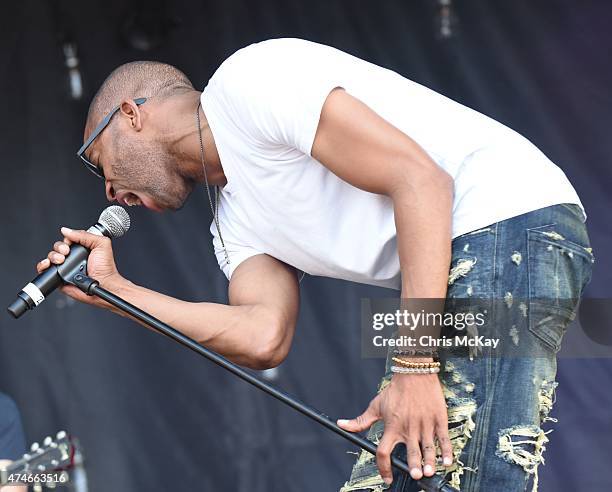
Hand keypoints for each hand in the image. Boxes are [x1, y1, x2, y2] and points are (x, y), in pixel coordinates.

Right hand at [36, 227, 123, 305]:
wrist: (103, 284)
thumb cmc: (105, 267)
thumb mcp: (101, 244)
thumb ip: (85, 235)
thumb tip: (66, 230)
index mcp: (82, 248)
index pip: (68, 239)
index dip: (67, 240)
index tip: (70, 244)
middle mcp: (72, 257)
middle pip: (57, 247)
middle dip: (59, 248)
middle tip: (66, 253)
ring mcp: (65, 267)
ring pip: (50, 257)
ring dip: (52, 256)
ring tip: (61, 260)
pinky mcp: (59, 277)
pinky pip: (45, 270)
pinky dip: (42, 266)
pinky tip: (48, 264)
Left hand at [337, 373, 452, 484]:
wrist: (414, 372)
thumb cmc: (394, 390)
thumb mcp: (376, 405)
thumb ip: (360, 421)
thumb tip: (342, 425)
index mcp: (392, 426)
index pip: (384, 451)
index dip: (384, 467)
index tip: (387, 478)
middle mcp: (408, 427)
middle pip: (410, 451)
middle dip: (413, 465)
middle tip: (416, 475)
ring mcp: (424, 423)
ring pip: (428, 447)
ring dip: (430, 461)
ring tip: (430, 471)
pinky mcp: (438, 419)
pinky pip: (443, 438)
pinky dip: (447, 451)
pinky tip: (447, 462)